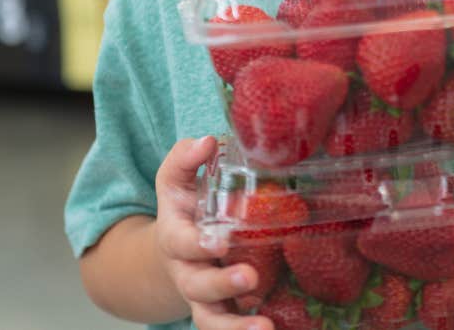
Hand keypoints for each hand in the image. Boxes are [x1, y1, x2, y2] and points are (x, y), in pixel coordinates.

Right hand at [154, 136, 273, 329]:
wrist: (176, 249)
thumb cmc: (183, 206)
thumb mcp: (176, 177)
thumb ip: (186, 157)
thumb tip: (207, 141)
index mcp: (175, 237)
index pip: (182, 242)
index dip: (199, 243)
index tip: (222, 240)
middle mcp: (188, 272)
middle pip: (198, 286)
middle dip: (222, 284)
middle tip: (249, 277)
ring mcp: (205, 296)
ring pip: (212, 320)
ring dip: (236, 327)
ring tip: (264, 328)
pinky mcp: (225, 310)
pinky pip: (232, 328)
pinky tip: (278, 329)